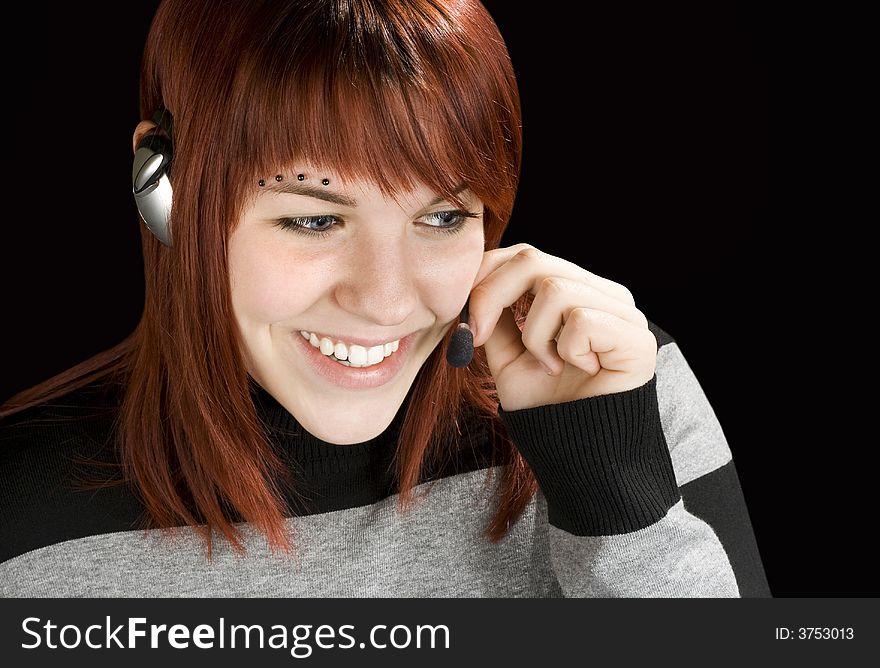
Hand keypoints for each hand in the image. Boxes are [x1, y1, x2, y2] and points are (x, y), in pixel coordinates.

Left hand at [467, 244, 656, 410]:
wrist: (579, 455)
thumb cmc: (546, 407)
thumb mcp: (506, 356)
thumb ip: (495, 319)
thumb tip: (472, 289)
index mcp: (575, 291)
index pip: (526, 256)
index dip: (487, 277)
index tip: (467, 321)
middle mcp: (603, 293)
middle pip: (534, 260)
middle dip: (492, 297)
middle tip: (480, 337)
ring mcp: (625, 313)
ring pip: (555, 290)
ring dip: (536, 337)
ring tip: (549, 366)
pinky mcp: (637, 338)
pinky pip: (581, 321)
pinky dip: (566, 350)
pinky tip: (578, 371)